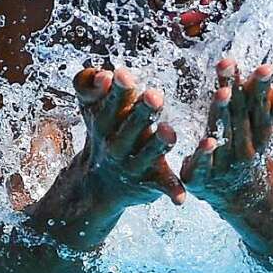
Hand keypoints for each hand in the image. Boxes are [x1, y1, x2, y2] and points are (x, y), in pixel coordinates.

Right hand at [73, 66, 185, 207]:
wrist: (100, 185)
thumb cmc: (105, 133)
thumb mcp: (92, 109)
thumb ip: (91, 87)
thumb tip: (103, 74)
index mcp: (105, 125)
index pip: (111, 105)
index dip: (116, 91)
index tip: (121, 74)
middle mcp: (117, 146)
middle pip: (130, 128)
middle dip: (142, 112)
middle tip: (154, 95)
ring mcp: (134, 166)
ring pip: (148, 154)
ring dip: (158, 144)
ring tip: (169, 132)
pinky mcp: (151, 183)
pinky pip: (163, 186)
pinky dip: (172, 191)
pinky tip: (181, 198)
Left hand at [180, 58, 272, 207]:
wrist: (242, 201)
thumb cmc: (248, 156)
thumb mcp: (262, 134)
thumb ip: (272, 111)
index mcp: (257, 137)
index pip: (259, 108)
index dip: (260, 88)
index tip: (265, 67)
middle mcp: (243, 150)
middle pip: (238, 116)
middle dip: (234, 89)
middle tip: (228, 63)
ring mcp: (223, 165)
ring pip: (222, 135)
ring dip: (222, 114)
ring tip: (222, 92)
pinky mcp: (201, 178)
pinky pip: (203, 165)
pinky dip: (205, 154)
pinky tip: (208, 141)